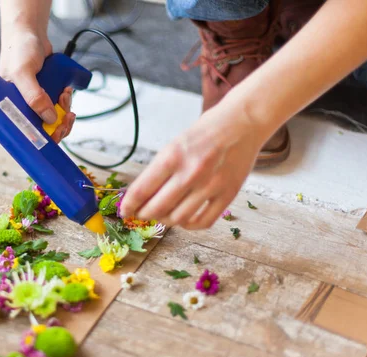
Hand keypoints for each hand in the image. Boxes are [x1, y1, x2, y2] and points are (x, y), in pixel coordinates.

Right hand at [0, 28, 74, 142]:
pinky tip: (66, 90)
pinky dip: (66, 100)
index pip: (25, 134)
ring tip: (64, 95)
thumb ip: (34, 96)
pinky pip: (59, 106)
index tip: (55, 134)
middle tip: (66, 117)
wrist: (30, 33)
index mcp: (9, 109)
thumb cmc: (18, 51)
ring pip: (54, 118)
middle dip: (58, 125)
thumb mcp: (23, 73)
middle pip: (43, 130)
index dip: (41, 140)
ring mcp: (36, 102)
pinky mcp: (47, 94)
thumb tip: (50, 119)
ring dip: (64, 110)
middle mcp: (22, 108)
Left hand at [119, 103, 274, 229]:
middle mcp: (191, 172)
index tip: (125, 211)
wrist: (242, 122)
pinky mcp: (228, 195)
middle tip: (143, 213)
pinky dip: (189, 225)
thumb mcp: (174, 145)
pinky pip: (203, 222)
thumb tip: (141, 197)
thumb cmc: (205, 133)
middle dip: (144, 214)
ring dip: (165, 221)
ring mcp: (211, 185)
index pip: (142, 190)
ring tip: (163, 214)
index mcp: (173, 156)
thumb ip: (159, 171)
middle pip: (157, 208)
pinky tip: (184, 218)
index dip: (129, 205)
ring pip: (178, 219)